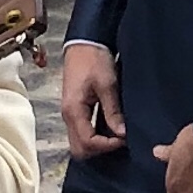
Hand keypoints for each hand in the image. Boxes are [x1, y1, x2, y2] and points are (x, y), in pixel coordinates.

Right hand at [62, 39, 125, 160]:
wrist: (84, 42)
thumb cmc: (94, 59)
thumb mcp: (107, 84)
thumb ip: (113, 110)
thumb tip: (121, 133)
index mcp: (74, 110)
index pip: (87, 142)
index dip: (107, 145)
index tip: (124, 138)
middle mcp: (68, 116)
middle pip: (79, 149)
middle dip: (100, 150)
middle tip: (119, 140)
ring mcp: (70, 114)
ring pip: (79, 142)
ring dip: (97, 144)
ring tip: (117, 135)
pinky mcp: (75, 110)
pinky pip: (82, 132)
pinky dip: (95, 136)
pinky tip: (110, 129)